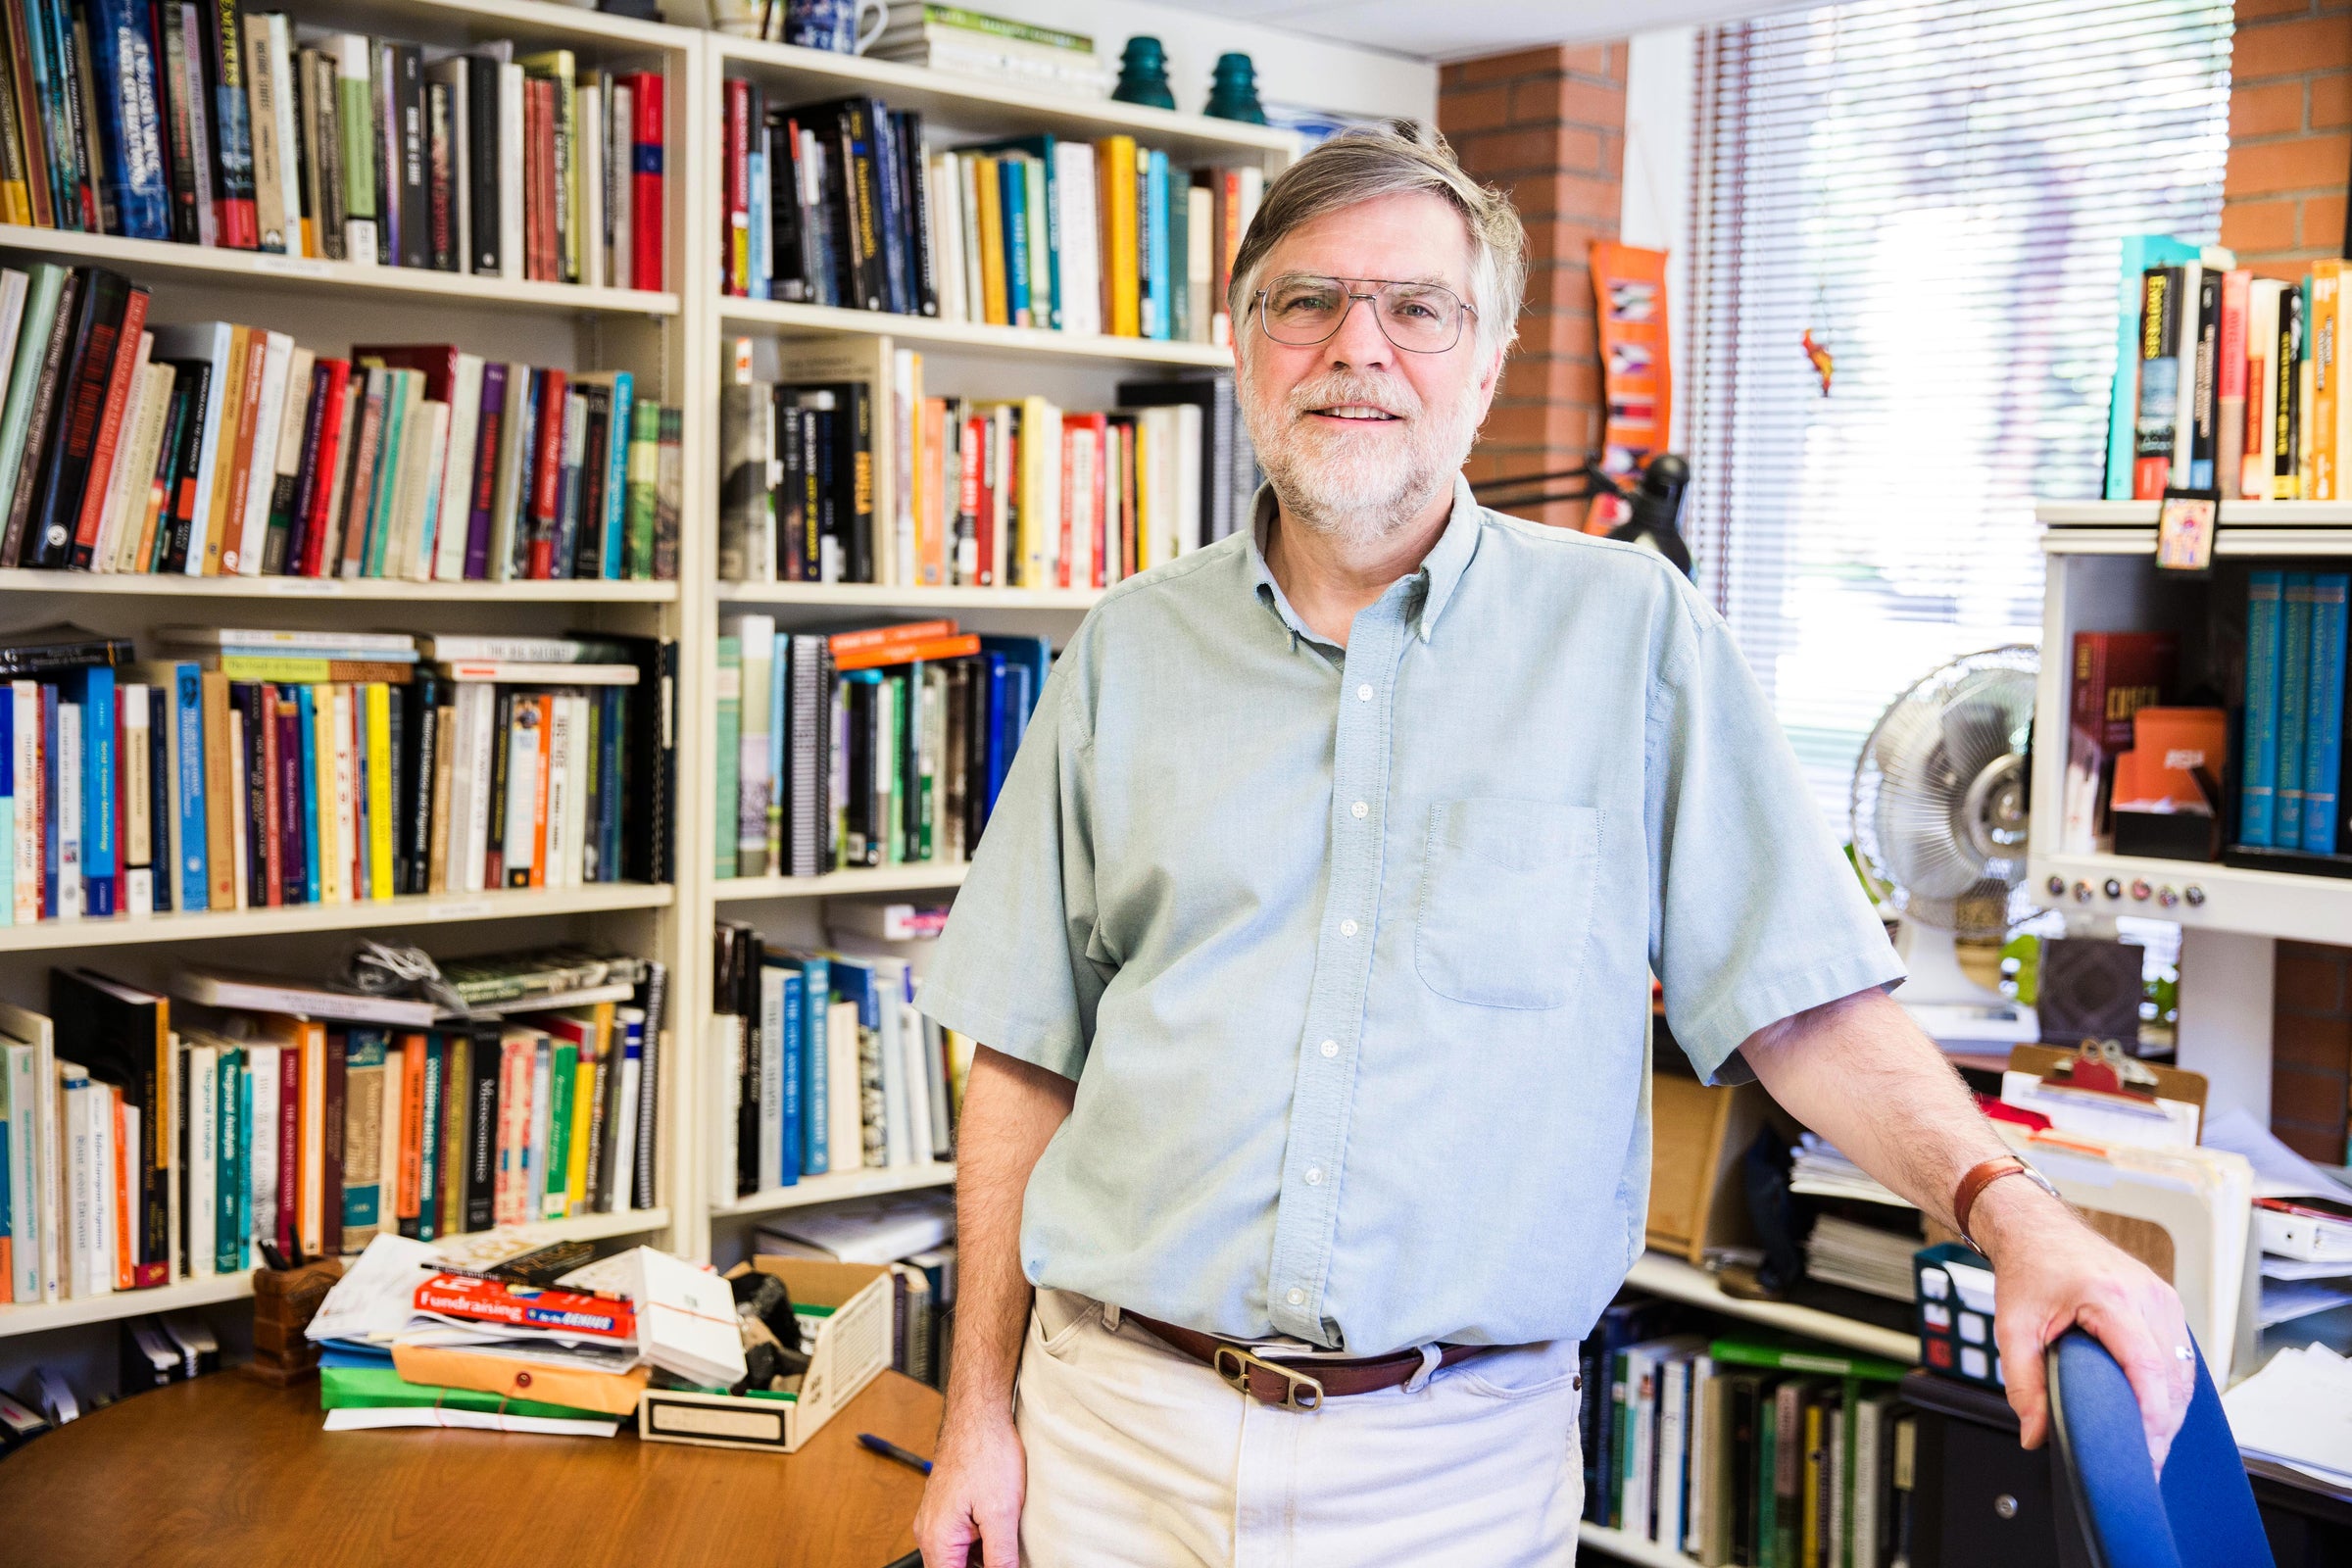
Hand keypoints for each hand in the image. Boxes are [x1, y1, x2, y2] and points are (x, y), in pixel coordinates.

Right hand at [913, 1409, 1025, 1567]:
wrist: (978, 1414)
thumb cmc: (986, 1453)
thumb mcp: (1002, 1513)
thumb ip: (1001, 1558)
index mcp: (938, 1540)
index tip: (1000, 1564)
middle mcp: (929, 1533)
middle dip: (982, 1567)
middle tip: (1005, 1552)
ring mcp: (936, 1520)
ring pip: (959, 1558)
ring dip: (982, 1558)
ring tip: (1004, 1536)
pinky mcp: (947, 1510)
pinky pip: (961, 1539)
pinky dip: (980, 1541)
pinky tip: (998, 1526)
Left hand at [1972, 1175, 2195, 1472]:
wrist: (2037, 1228)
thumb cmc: (2027, 1270)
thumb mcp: (2012, 1327)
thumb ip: (2022, 1384)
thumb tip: (2035, 1435)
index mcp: (2111, 1296)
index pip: (2148, 1366)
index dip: (2152, 1415)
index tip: (2145, 1451)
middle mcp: (2147, 1295)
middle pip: (2173, 1376)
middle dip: (2163, 1425)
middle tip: (2144, 1463)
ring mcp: (2162, 1296)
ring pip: (2184, 1369)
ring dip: (2171, 1410)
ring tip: (2150, 1445)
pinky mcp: (2166, 1302)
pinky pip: (2181, 1354)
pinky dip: (2172, 1387)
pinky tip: (2157, 1412)